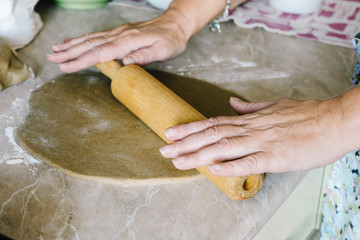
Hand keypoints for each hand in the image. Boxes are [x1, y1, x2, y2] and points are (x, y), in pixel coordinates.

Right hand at [47, 9, 190, 72]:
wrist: (176, 24)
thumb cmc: (171, 39)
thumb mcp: (163, 50)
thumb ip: (144, 56)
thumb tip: (125, 63)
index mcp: (128, 41)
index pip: (100, 53)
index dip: (81, 61)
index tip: (66, 67)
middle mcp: (120, 35)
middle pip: (90, 44)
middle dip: (69, 52)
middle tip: (52, 59)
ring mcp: (118, 33)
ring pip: (90, 38)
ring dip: (72, 44)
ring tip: (55, 50)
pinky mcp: (119, 33)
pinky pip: (97, 36)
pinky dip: (82, 39)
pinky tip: (74, 41)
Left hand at [160, 97, 347, 176]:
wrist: (333, 121)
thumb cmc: (306, 115)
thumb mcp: (274, 105)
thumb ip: (250, 107)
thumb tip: (232, 103)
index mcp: (249, 120)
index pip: (213, 123)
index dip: (190, 128)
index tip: (171, 132)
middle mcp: (250, 130)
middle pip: (211, 135)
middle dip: (185, 143)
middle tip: (164, 149)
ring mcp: (261, 142)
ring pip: (223, 148)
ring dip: (198, 154)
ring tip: (177, 160)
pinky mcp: (275, 157)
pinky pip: (248, 162)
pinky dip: (229, 166)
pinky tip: (212, 170)